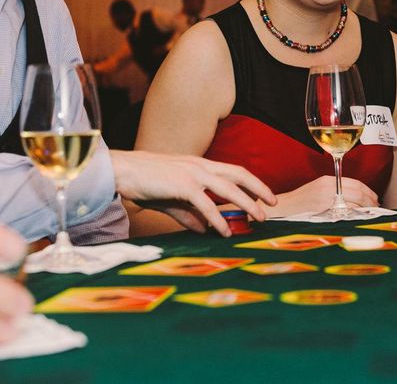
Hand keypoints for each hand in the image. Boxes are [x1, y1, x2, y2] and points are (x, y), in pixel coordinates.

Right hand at [110, 150, 276, 236]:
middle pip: (238, 174)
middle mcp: (199, 165)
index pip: (233, 170)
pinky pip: (206, 204)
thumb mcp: (171, 199)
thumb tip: (204, 229)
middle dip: (258, 188)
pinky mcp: (181, 184)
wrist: (123, 171)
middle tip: (274, 203)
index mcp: (198, 165)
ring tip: (258, 218)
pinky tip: (224, 231)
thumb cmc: (144, 182)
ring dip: (246, 203)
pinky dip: (218, 219)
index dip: (252, 182)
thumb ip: (189, 214)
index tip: (265, 195)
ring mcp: (191, 173)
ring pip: (228, 188)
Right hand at [266, 175, 378, 218]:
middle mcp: (329, 188)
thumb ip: (334, 189)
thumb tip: (354, 197)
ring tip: (370, 214)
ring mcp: (327, 200)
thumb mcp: (318, 189)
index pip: (356, 183)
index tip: (375, 198)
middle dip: (370, 201)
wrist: (283, 208)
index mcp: (328, 180)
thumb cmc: (301, 201)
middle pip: (358, 193)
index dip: (369, 191)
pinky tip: (358, 219)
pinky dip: (355, 216)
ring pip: (355, 204)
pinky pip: (346, 213)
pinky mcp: (325, 211)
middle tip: (376, 207)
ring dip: (365, 210)